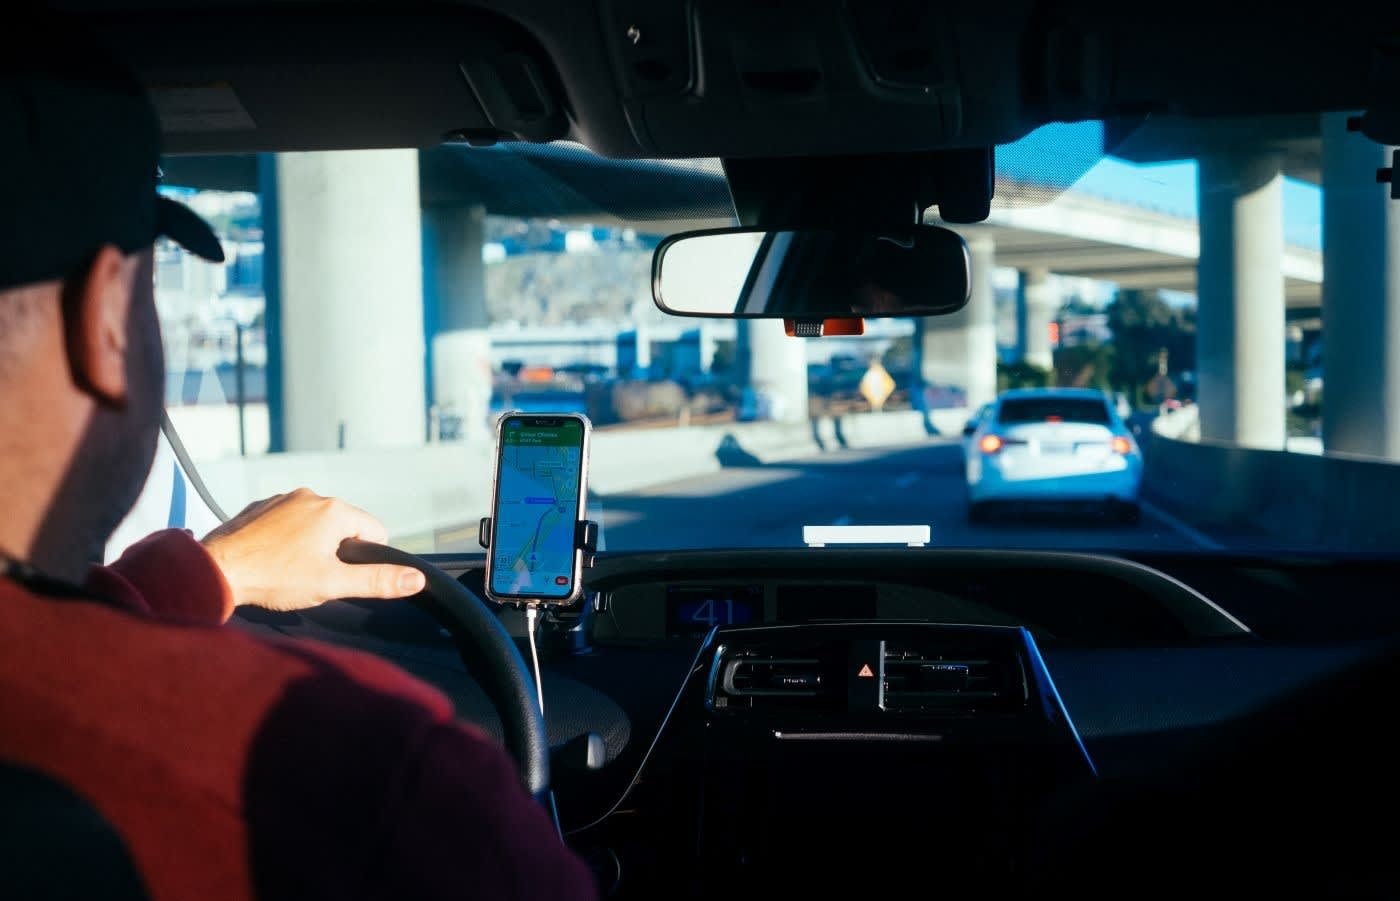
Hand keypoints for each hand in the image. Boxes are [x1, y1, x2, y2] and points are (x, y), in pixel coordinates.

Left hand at [202, 487, 426, 611]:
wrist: (214, 570)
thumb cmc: (273, 578)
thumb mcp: (332, 584)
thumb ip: (377, 581)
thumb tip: (416, 579)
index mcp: (334, 511)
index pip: (375, 532)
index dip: (364, 559)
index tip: (339, 576)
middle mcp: (311, 496)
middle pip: (344, 526)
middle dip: (335, 552)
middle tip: (311, 576)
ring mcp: (282, 498)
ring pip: (314, 523)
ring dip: (309, 544)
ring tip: (287, 569)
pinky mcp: (259, 507)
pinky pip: (286, 521)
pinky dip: (284, 539)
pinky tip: (270, 559)